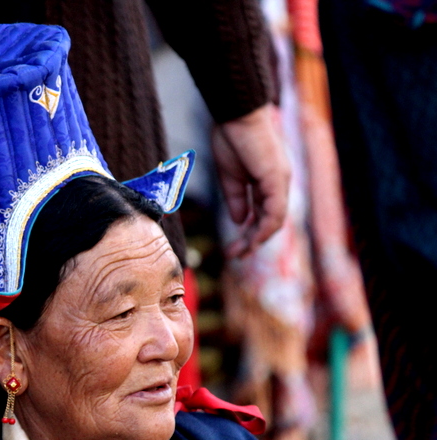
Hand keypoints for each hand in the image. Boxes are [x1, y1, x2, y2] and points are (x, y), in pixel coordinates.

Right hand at [211, 103, 290, 257]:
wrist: (235, 113)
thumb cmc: (230, 137)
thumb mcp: (230, 176)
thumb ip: (236, 199)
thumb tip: (239, 221)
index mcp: (267, 181)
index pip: (263, 214)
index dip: (249, 232)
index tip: (233, 245)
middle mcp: (278, 183)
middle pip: (270, 221)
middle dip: (253, 241)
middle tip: (236, 256)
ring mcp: (280, 181)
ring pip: (275, 220)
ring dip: (258, 240)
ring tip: (241, 253)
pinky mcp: (276, 179)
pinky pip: (274, 211)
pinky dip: (264, 228)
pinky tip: (252, 239)